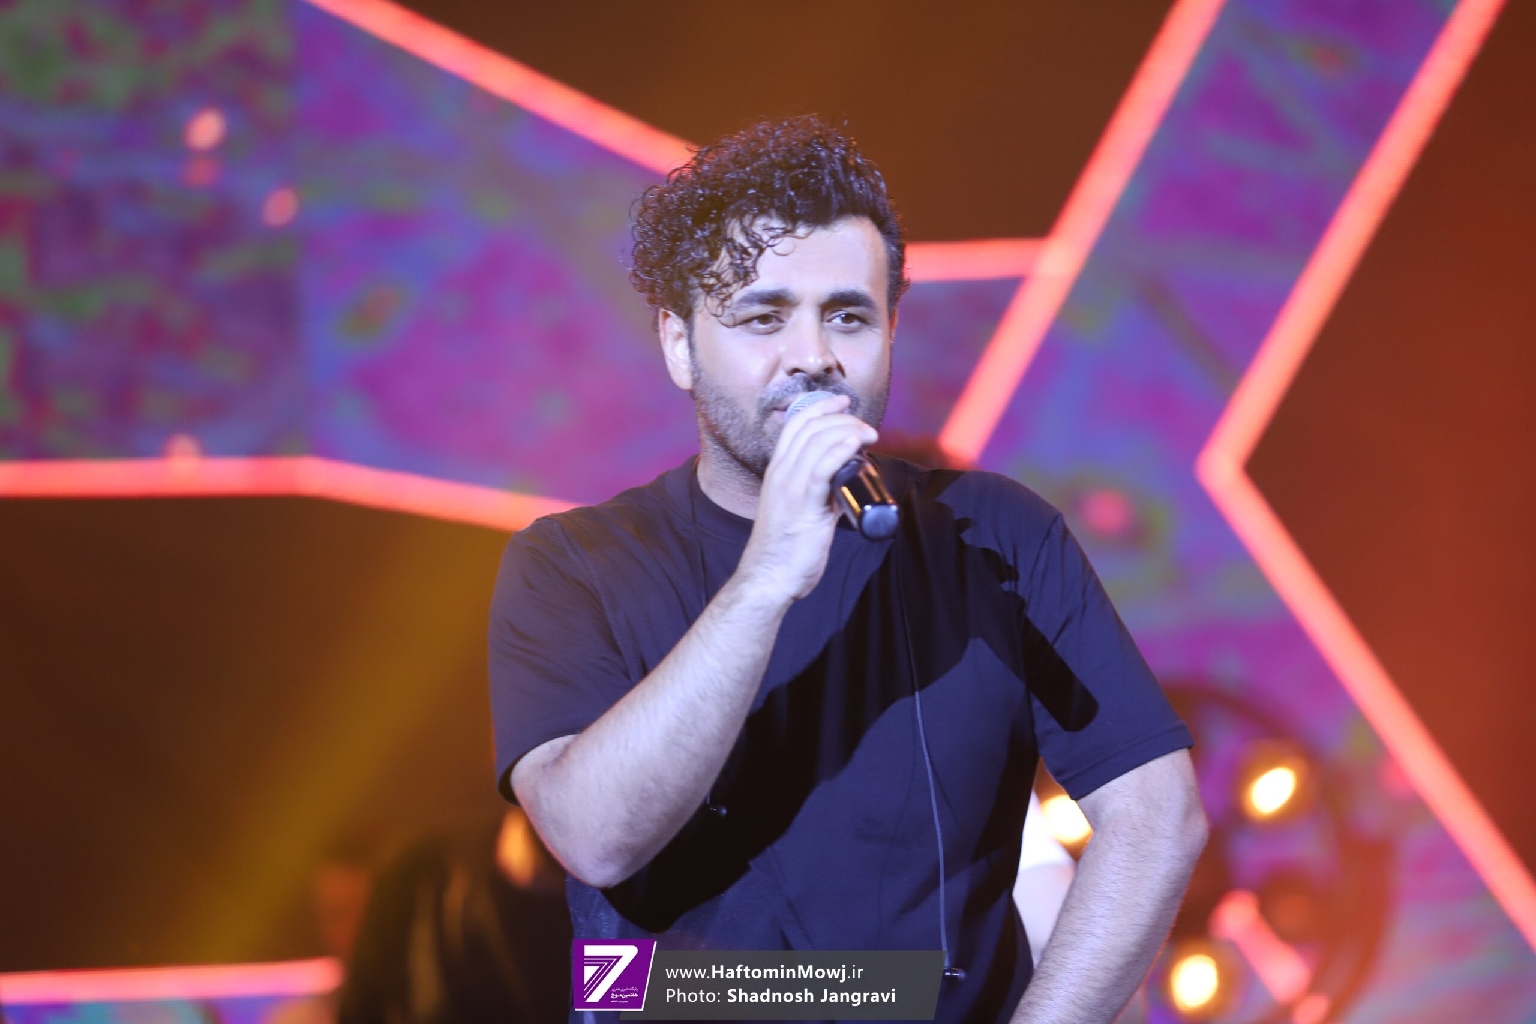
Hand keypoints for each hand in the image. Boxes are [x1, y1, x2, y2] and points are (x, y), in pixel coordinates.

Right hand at [736, 394, 877, 602]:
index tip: (844, 403)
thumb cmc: (786, 548)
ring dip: (848, 430)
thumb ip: (820, 493)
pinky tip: (856, 444)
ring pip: (817, 442)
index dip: (821, 406)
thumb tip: (844, 483)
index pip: (796, 424)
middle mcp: (780, 474)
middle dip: (842, 418)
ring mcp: (790, 489)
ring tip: (869, 435)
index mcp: (777, 471)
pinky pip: (821, 469)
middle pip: (810, 427)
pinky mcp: (803, 506)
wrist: (769, 577)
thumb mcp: (800, 510)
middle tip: (867, 428)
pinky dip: (840, 451)